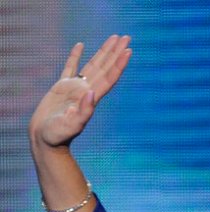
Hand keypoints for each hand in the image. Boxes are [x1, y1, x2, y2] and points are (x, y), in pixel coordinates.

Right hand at [29, 35, 130, 149]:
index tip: (128, 51)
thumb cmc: (58, 136)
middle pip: (104, 68)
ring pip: (92, 65)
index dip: (118, 64)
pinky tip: (81, 45)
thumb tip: (91, 93)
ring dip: (103, 52)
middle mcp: (86, 91)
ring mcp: (74, 88)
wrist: (45, 140)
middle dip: (115, 52)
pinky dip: (75, 55)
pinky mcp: (61, 88)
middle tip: (126, 37)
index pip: (108, 78)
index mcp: (90, 99)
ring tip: (113, 38)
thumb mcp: (71, 125)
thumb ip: (83, 111)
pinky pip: (70, 67)